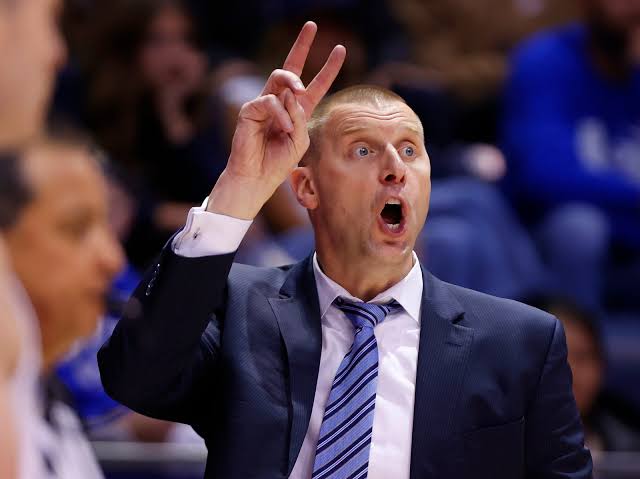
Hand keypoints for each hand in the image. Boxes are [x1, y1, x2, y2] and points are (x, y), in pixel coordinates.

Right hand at [207, 22, 345, 218]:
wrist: (258, 178)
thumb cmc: (278, 162)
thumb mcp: (300, 140)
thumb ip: (300, 116)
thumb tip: (290, 92)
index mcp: (297, 111)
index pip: (315, 85)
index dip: (328, 68)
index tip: (340, 49)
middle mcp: (280, 103)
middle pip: (291, 67)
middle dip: (302, 44)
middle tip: (312, 25)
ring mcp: (264, 104)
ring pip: (281, 78)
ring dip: (294, 88)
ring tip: (297, 104)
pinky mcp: (249, 110)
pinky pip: (270, 101)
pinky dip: (280, 115)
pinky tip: (283, 129)